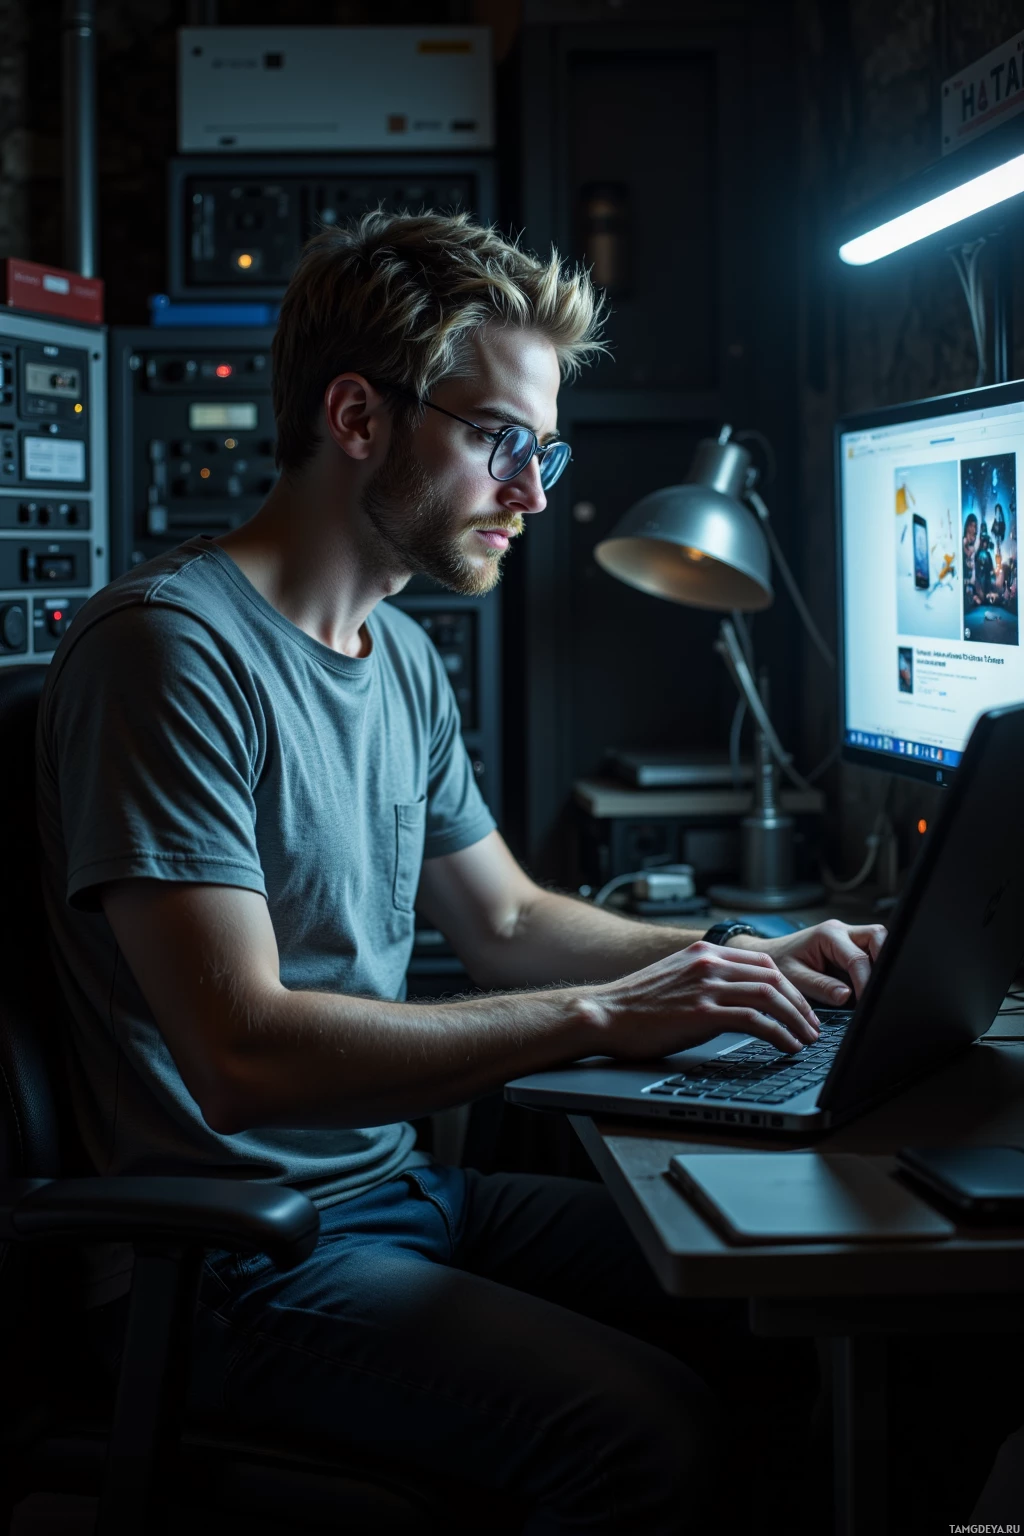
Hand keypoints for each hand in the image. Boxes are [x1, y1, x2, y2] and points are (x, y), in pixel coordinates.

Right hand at [591, 941, 820, 1059]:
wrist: (603, 1014)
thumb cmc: (635, 1004)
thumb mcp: (675, 977)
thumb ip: (704, 978)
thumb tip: (732, 995)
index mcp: (704, 952)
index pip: (763, 963)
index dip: (789, 986)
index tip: (800, 1007)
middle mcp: (709, 963)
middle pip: (773, 977)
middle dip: (800, 1004)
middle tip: (813, 1026)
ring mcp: (706, 986)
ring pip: (770, 996)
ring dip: (796, 1019)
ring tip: (807, 1039)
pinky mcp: (703, 1012)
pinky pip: (755, 1020)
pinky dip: (779, 1034)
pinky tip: (787, 1047)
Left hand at [729, 919, 885, 1005]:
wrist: (766, 956)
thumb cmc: (778, 964)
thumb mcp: (794, 979)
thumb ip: (821, 987)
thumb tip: (847, 995)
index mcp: (827, 935)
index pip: (858, 958)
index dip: (866, 982)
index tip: (868, 1002)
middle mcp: (841, 932)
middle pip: (879, 936)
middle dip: (886, 959)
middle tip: (881, 988)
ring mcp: (848, 938)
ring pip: (880, 941)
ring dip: (882, 962)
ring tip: (877, 988)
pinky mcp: (850, 948)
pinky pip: (871, 953)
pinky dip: (875, 968)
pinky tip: (869, 986)